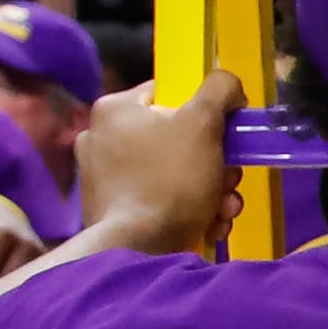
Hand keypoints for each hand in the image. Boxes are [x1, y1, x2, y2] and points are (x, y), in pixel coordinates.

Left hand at [74, 71, 246, 252]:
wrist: (138, 246)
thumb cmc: (170, 180)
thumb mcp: (203, 124)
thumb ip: (219, 90)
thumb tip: (227, 81)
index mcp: (115, 108)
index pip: (170, 94)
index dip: (207, 113)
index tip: (228, 138)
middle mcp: (99, 136)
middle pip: (176, 138)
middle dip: (214, 164)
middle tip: (229, 183)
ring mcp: (100, 174)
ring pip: (171, 171)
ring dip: (208, 190)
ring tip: (222, 211)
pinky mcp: (109, 207)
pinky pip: (157, 197)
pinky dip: (185, 209)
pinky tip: (205, 225)